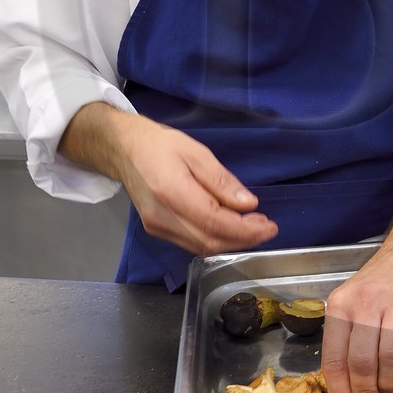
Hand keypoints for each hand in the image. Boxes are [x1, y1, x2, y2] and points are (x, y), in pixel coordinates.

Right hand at [115, 118, 277, 255]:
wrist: (123, 150)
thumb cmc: (160, 145)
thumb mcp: (196, 152)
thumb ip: (222, 181)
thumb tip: (248, 204)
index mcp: (172, 192)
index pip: (215, 222)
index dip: (246, 230)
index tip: (269, 226)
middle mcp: (162, 217)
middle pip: (209, 241)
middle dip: (243, 239)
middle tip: (266, 227)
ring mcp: (156, 227)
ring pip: (201, 247)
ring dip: (231, 242)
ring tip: (252, 226)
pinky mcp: (156, 231)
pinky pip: (191, 243)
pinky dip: (214, 239)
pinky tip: (229, 227)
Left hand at [321, 242, 392, 392]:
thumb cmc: (379, 283)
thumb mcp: (351, 301)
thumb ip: (345, 336)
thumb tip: (342, 382)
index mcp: (342, 304)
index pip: (335, 358)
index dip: (340, 389)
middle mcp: (367, 302)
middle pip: (362, 363)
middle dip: (366, 391)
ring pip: (391, 359)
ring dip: (390, 381)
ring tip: (390, 383)